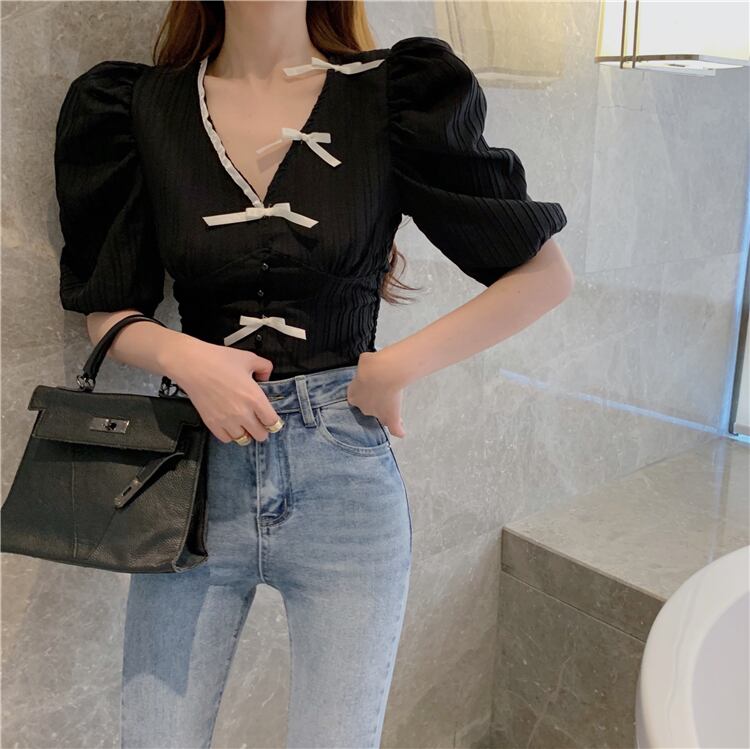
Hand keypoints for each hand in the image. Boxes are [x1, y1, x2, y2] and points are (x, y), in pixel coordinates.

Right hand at [164, 337, 281, 443]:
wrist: (192, 364)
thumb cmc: (219, 360)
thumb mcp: (249, 358)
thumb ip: (264, 367)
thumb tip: (265, 377)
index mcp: (255, 398)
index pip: (272, 422)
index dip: (274, 422)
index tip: (271, 419)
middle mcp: (242, 413)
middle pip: (260, 436)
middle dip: (262, 429)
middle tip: (258, 422)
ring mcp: (226, 420)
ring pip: (243, 440)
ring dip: (246, 433)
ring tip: (244, 425)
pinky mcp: (211, 423)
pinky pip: (226, 439)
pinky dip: (230, 435)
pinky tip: (230, 425)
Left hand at [346, 350, 406, 437]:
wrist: (382, 373)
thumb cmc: (372, 366)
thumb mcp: (366, 360)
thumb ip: (367, 363)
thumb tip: (369, 361)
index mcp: (353, 395)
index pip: (357, 398)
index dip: (365, 395)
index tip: (373, 390)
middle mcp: (364, 407)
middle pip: (369, 409)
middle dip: (376, 404)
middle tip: (385, 397)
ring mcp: (377, 413)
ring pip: (381, 418)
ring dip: (387, 415)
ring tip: (395, 413)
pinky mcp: (390, 418)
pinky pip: (394, 428)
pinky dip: (398, 430)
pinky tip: (401, 432)